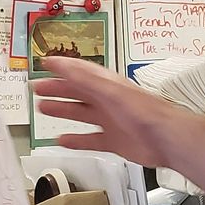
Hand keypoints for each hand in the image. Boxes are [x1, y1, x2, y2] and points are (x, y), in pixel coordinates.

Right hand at [31, 58, 204, 168]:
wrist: (167, 138)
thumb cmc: (146, 112)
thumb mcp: (112, 92)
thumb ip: (87, 80)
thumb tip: (64, 66)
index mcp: (107, 86)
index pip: (80, 71)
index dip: (62, 66)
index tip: (45, 62)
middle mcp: (108, 101)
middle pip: (77, 91)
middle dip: (57, 88)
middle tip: (37, 87)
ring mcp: (111, 121)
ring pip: (81, 113)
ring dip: (62, 110)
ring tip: (42, 108)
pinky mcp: (114, 141)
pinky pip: (90, 139)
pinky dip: (75, 140)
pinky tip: (62, 140)